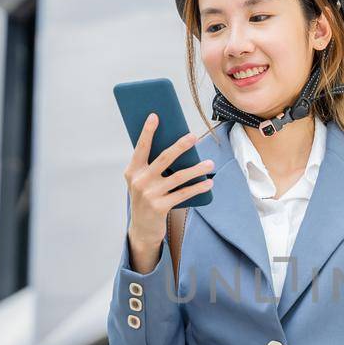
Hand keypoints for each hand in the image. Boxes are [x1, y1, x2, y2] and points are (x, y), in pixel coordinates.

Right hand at [125, 112, 214, 248]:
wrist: (142, 228)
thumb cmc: (146, 197)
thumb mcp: (143, 181)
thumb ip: (154, 166)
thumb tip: (180, 147)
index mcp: (132, 170)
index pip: (141, 147)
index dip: (147, 131)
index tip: (155, 116)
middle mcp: (139, 181)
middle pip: (164, 158)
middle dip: (180, 146)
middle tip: (194, 136)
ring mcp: (149, 194)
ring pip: (178, 177)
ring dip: (197, 169)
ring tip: (210, 164)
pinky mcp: (160, 207)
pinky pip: (183, 194)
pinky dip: (198, 187)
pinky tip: (208, 183)